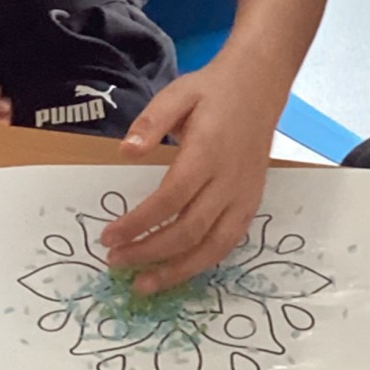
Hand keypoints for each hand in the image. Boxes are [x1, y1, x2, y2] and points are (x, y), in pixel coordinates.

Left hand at [99, 57, 278, 293]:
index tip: (108, 236)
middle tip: (116, 261)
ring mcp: (244, 195)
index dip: (138, 223)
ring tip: (145, 284)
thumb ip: (151, 121)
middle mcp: (229, 180)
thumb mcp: (178, 93)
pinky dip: (204, 261)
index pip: (169, 200)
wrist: (261, 85)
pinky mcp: (252, 202)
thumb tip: (125, 152)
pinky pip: (230, 242)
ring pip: (213, 246)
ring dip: (178, 270)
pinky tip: (180, 270)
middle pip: (189, 230)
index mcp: (207, 153)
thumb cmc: (213, 90)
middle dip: (150, 253)